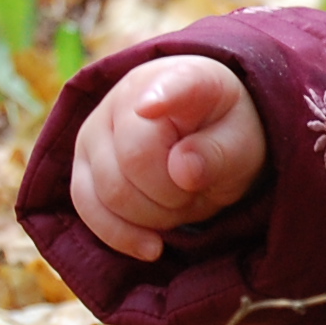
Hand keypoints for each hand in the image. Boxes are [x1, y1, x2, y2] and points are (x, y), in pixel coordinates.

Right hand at [69, 56, 267, 258]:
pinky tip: (152, 246)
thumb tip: (182, 170)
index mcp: (183, 78)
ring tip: (180, 202)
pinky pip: (87, 206)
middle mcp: (127, 95)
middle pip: (136, 161)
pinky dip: (121, 234)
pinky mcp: (81, 163)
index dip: (161, 97)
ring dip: (153, 216)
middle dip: (173, 195)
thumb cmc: (224, 134)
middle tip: (198, 191)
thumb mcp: (243, 144)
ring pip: (110, 191)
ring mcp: (96, 128)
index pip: (172, 86)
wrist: (199, 134)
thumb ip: (220, 154)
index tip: (151, 106)